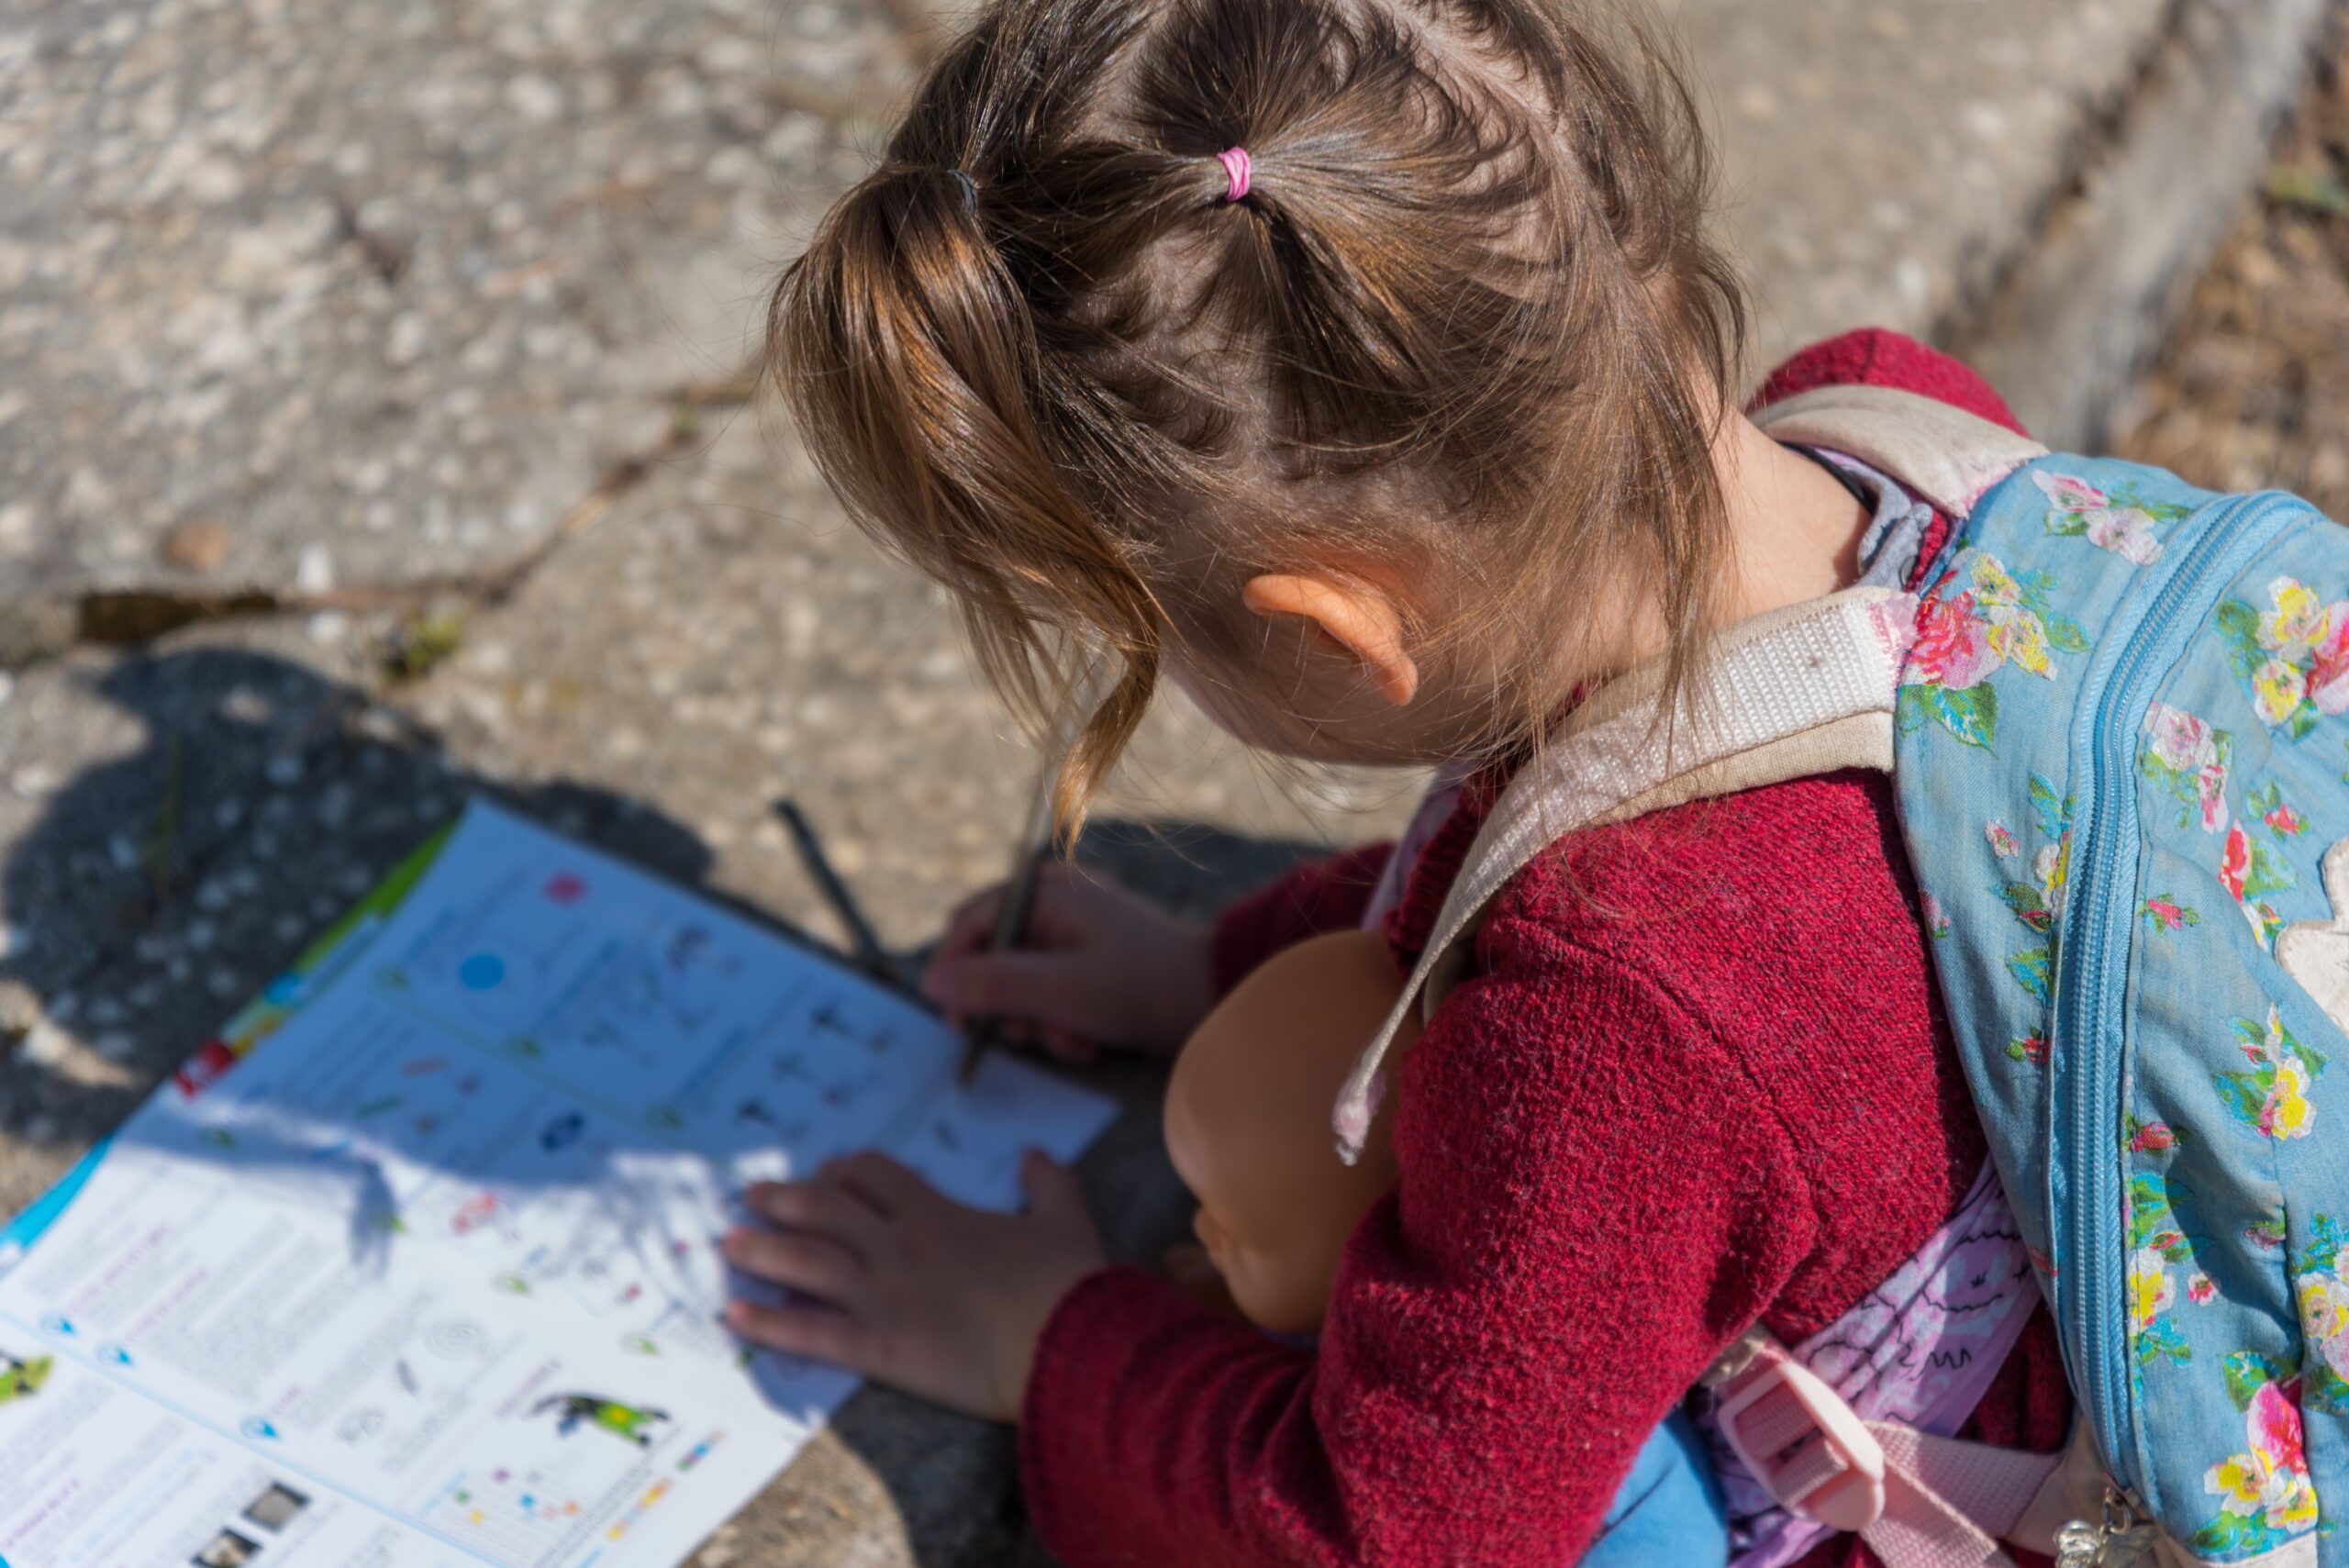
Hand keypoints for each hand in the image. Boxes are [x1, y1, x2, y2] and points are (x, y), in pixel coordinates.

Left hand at [721, 1150, 1107, 1421]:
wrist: (1067, 1344)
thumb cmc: (1068, 1284)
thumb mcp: (1066, 1218)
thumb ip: (1049, 1182)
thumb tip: (1037, 1155)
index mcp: (938, 1214)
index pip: (873, 1176)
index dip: (844, 1171)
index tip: (825, 1172)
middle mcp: (899, 1246)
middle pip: (825, 1210)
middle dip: (783, 1200)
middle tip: (750, 1196)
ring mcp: (883, 1295)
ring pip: (806, 1262)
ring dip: (762, 1251)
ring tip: (728, 1243)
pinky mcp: (879, 1346)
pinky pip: (811, 1333)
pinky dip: (769, 1324)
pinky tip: (736, 1315)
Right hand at [921, 865, 1214, 1059]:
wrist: (1218, 999)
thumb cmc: (1141, 987)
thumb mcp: (1059, 992)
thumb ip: (991, 984)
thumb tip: (929, 982)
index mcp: (1044, 892)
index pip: (968, 925)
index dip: (954, 973)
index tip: (958, 1022)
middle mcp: (1053, 903)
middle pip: (991, 960)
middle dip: (1009, 1008)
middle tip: (1033, 1035)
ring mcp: (1072, 932)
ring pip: (1020, 986)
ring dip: (1039, 1024)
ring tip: (1075, 1042)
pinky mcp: (1088, 963)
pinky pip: (1050, 994)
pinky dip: (1061, 1023)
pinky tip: (1089, 1042)